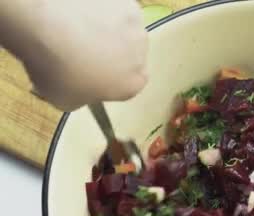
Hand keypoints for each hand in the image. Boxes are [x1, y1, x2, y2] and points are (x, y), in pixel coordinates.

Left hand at [1, 0, 147, 110]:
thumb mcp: (64, 100)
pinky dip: (100, 10)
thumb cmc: (56, 69)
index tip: (88, 77)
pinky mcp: (124, 0)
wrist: (45, 26)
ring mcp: (135, 24)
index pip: (128, 86)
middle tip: (80, 52)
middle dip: (111, 55)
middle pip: (130, 56)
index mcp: (133, 84)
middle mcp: (142, 54)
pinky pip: (113, 8)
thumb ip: (83, 99)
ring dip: (107, 31)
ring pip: (123, 30)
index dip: (108, 81)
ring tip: (76, 30)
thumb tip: (82, 90)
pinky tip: (79, 13)